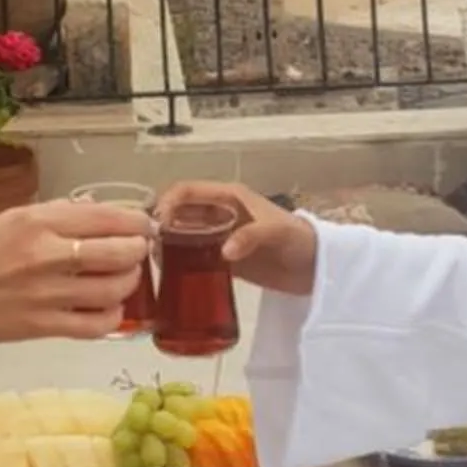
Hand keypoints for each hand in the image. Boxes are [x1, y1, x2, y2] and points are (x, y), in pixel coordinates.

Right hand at [0, 199, 152, 343]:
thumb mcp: (11, 218)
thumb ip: (56, 213)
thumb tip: (99, 212)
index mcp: (37, 222)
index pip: (105, 217)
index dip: (136, 221)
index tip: (144, 225)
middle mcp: (47, 256)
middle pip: (118, 253)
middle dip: (138, 250)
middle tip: (138, 250)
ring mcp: (48, 294)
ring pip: (113, 289)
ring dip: (129, 282)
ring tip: (126, 277)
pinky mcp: (45, 326)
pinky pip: (97, 325)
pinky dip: (113, 317)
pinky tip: (110, 308)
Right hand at [151, 182, 317, 297]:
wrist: (317, 267)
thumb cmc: (300, 239)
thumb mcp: (278, 232)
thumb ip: (252, 236)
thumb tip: (223, 252)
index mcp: (229, 197)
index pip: (187, 191)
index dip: (168, 202)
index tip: (157, 225)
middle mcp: (220, 213)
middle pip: (179, 213)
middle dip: (161, 225)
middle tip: (149, 248)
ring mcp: (221, 237)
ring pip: (183, 235)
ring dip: (168, 244)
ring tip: (156, 263)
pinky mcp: (224, 259)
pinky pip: (195, 257)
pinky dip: (181, 262)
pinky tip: (171, 275)